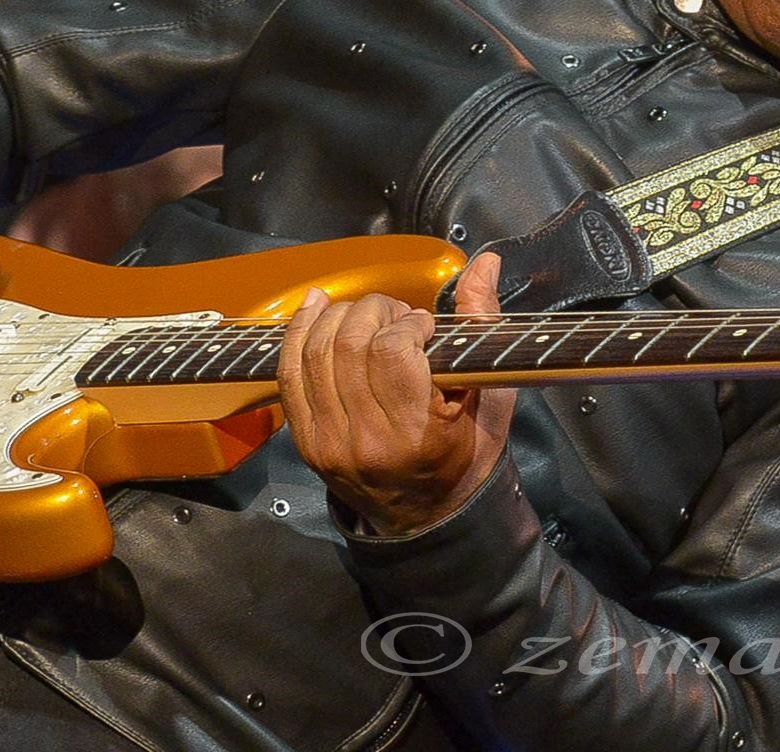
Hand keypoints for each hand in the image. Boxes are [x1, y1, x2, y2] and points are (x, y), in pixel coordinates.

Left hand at [278, 252, 514, 534]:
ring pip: (315, 352)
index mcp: (416, 434)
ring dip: (340, 317)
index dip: (407, 324)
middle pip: (348, 345)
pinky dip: (298, 331)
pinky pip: (289, 372)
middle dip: (374, 312)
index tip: (424, 326)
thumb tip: (486, 262)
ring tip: (368, 317)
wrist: (427, 517)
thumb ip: (483, 325)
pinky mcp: (305, 440)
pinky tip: (315, 307)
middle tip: (396, 316)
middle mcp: (365, 441)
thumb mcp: (490, 397)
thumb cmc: (466, 454)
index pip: (391, 352)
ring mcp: (327, 442)